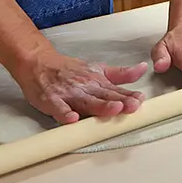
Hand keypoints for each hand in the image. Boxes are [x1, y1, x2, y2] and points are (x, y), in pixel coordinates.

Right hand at [13, 48, 146, 124]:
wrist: (39, 63)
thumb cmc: (69, 69)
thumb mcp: (98, 69)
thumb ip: (120, 73)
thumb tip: (142, 69)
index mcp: (97, 82)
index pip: (115, 90)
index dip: (129, 96)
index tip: (141, 100)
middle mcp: (84, 87)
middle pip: (104, 96)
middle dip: (119, 101)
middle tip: (132, 106)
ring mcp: (68, 94)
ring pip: (86, 102)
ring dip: (100, 106)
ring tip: (114, 110)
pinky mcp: (51, 99)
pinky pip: (58, 108)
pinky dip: (64, 113)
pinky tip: (72, 119)